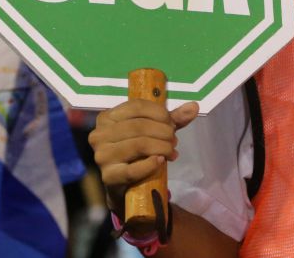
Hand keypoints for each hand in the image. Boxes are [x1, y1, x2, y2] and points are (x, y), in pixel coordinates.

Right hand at [88, 100, 197, 214]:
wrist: (126, 186)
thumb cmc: (139, 152)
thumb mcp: (154, 131)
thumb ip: (173, 119)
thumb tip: (194, 106)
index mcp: (107, 117)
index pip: (136, 106)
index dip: (160, 113)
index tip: (172, 123)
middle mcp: (99, 134)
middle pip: (139, 125)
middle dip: (164, 132)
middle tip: (174, 140)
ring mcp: (102, 156)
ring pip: (139, 144)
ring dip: (162, 147)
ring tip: (172, 152)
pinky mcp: (108, 176)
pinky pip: (133, 169)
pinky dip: (151, 164)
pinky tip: (161, 161)